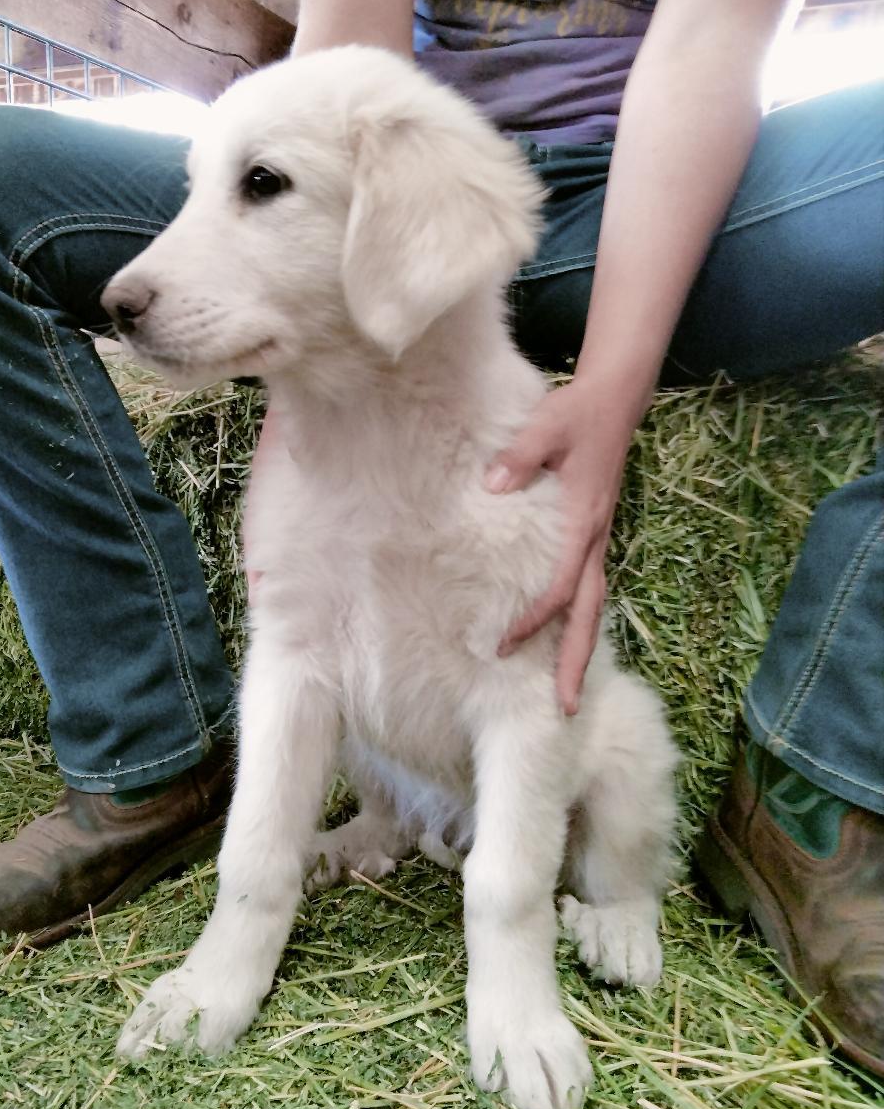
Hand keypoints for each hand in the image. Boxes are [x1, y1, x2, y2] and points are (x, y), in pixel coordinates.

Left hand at [485, 377, 640, 714]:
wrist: (616, 398)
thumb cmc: (577, 413)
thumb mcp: (547, 426)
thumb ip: (519, 456)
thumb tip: (493, 486)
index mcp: (583, 522)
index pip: (561, 586)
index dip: (535, 618)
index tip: (505, 644)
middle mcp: (595, 538)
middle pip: (589, 613)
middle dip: (576, 662)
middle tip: (564, 709)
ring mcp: (598, 538)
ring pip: (592, 605)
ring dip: (579, 648)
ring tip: (567, 691)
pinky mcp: (593, 532)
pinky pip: (588, 587)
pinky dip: (578, 619)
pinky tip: (563, 638)